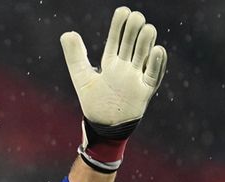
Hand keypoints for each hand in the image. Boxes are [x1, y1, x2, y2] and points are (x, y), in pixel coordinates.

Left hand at [61, 6, 166, 125]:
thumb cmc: (94, 103)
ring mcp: (136, 78)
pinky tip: (157, 50)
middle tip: (135, 16)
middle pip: (131, 45)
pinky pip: (153, 75)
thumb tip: (67, 33)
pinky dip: (155, 64)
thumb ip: (75, 56)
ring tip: (147, 28)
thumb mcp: (82, 77)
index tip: (123, 11)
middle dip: (133, 31)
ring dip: (146, 43)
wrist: (104, 126)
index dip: (119, 26)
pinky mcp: (145, 91)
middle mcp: (126, 68)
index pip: (116, 40)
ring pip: (143, 56)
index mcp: (111, 63)